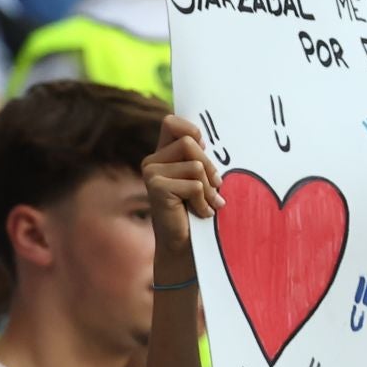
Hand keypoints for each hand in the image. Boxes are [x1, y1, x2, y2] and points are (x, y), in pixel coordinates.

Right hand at [142, 114, 221, 259]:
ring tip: (208, 202)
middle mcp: (151, 162)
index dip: (191, 129)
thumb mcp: (200, 177)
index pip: (171, 123)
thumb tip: (202, 140)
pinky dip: (204, 201)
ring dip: (209, 187)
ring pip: (195, 165)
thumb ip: (198, 156)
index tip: (204, 147)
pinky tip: (200, 212)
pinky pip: (194, 185)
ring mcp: (151, 174)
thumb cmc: (195, 209)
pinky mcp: (156, 188)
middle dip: (209, 166)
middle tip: (215, 187)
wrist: (184, 244)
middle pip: (190, 143)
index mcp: (161, 155)